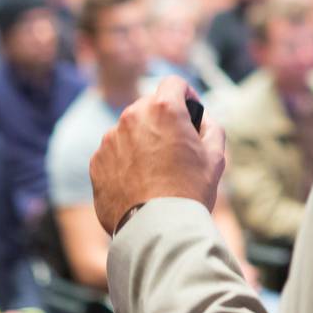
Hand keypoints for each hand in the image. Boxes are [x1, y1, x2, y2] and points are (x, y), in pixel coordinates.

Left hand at [91, 76, 225, 235]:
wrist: (157, 229)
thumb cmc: (190, 192)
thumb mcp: (216, 156)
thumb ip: (212, 128)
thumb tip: (204, 121)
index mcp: (164, 109)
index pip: (173, 82)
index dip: (185, 93)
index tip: (189, 109)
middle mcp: (132, 117)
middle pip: (149, 105)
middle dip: (162, 119)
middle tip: (175, 147)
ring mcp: (110, 139)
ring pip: (129, 129)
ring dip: (141, 140)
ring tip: (155, 170)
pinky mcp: (96, 161)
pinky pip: (113, 152)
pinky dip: (124, 160)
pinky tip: (138, 183)